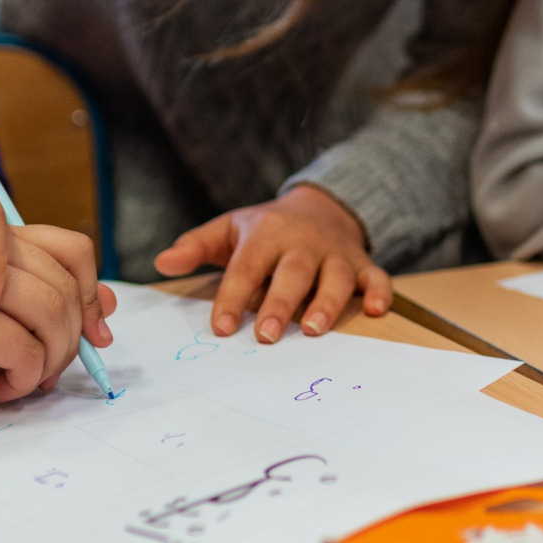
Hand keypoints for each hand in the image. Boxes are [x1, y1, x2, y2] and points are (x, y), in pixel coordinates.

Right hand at [0, 227, 116, 423]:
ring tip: (28, 382)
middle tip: (50, 373)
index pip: (71, 248)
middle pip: (66, 283)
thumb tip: (109, 308)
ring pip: (51, 308)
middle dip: (73, 339)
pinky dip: (25, 376)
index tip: (95, 338)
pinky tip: (1, 390)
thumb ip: (46, 309)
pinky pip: (21, 344)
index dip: (93, 295)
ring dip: (52, 359)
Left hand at [154, 185, 392, 342]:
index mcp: (266, 234)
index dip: (232, 297)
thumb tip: (162, 262)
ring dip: (327, 303)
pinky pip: (377, 277)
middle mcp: (303, 243)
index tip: (220, 328)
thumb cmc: (266, 229)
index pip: (247, 267)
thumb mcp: (229, 229)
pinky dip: (380, 292)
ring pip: (335, 277)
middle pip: (292, 273)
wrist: (319, 206)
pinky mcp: (363, 263)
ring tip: (313, 330)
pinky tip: (377, 311)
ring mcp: (336, 254)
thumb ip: (196, 246)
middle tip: (265, 336)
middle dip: (279, 304)